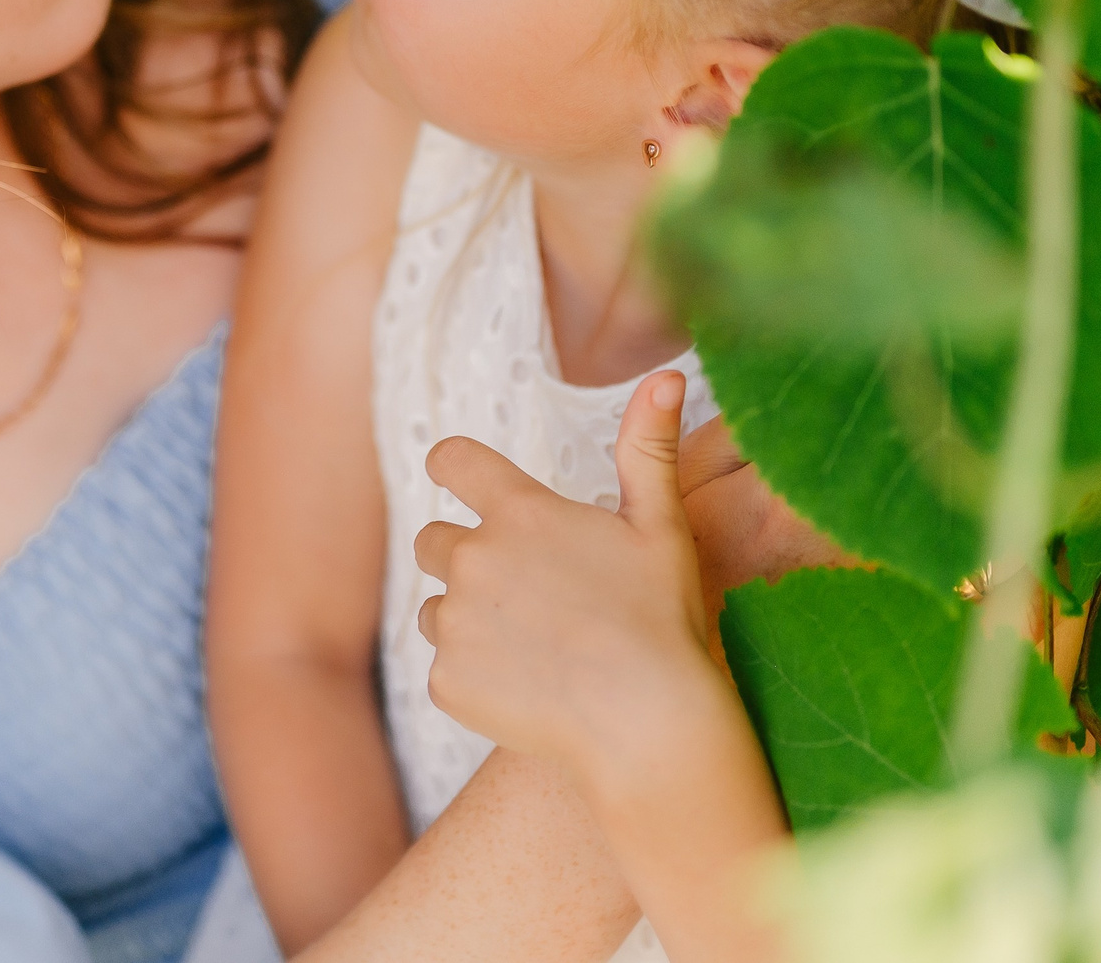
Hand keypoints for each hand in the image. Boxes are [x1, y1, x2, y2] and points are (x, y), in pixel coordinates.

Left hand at [413, 370, 721, 787]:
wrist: (648, 725)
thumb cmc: (661, 620)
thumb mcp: (661, 525)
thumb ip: (648, 446)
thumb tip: (667, 374)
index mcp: (517, 513)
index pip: (450, 460)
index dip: (454, 467)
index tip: (466, 481)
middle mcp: (471, 560)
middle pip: (432, 539)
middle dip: (466, 555)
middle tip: (528, 590)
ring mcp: (453, 624)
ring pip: (435, 608)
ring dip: (468, 617)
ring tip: (534, 644)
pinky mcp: (446, 682)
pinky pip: (446, 669)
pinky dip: (476, 677)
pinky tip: (529, 688)